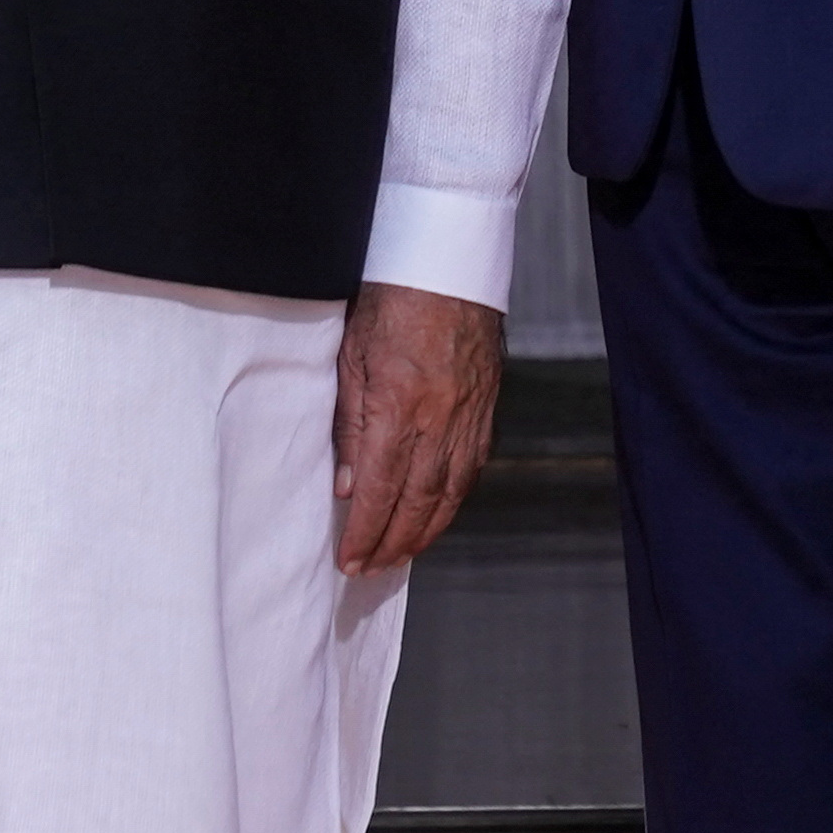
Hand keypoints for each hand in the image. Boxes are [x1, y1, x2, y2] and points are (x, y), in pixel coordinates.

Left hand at [331, 281, 504, 573]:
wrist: (448, 261)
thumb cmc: (391, 300)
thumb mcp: (351, 357)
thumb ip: (349, 424)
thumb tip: (346, 485)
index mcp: (399, 406)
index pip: (379, 489)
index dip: (365, 532)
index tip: (350, 561)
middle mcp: (439, 420)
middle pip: (417, 502)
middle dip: (392, 543)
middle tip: (370, 570)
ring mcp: (469, 416)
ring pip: (450, 493)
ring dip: (424, 532)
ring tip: (400, 555)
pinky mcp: (487, 408)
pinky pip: (472, 468)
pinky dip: (454, 500)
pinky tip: (438, 514)